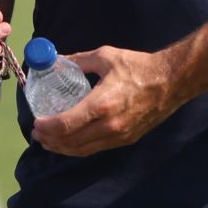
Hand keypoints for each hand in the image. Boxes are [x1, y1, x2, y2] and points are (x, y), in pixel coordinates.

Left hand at [29, 45, 178, 156]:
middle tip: (37, 133)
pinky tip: (71, 141)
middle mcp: (109, 125)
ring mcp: (119, 135)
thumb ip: (77, 61)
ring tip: (49, 141)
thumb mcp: (104, 56)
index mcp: (102, 104)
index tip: (36, 123)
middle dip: (50, 140)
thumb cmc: (138, 66)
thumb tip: (56, 62)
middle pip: (71, 142)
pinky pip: (96, 149)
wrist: (171, 81)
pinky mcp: (127, 139)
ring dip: (62, 148)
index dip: (47, 127)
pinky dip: (79, 148)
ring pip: (83, 150)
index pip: (66, 124)